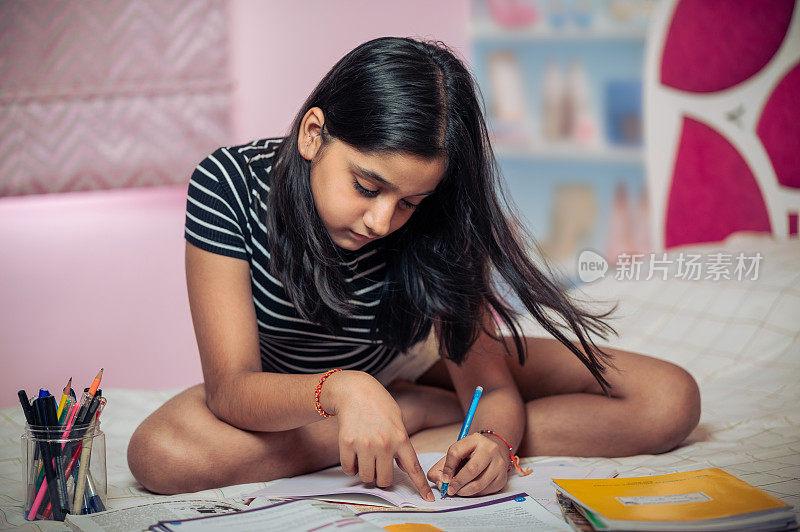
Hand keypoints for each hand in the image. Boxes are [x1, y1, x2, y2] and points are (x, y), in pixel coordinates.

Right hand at [323, 371, 434, 501]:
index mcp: (401, 438)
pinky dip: (351, 467)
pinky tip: (354, 454)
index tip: (428, 499)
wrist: (355, 391)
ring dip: (366, 472)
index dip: (421, 486)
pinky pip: (349, 469)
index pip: (414, 468)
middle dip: (381, 477)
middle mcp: (384, 444)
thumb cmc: (379, 405)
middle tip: (378, 465)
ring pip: (366, 477)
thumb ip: (402, 445)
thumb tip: (405, 468)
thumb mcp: (398, 421)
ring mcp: (365, 445)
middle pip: (384, 480)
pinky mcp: (347, 444)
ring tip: (366, 457)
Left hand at [426, 432, 508, 496]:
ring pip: (479, 483)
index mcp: (475, 439)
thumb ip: (442, 467)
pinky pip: (485, 491)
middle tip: (450, 490)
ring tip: (458, 491)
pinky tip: (470, 489)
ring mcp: (498, 464)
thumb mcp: (456, 454)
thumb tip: (440, 483)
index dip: (448, 468)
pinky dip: (474, 493)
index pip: (456, 452)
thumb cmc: (471, 454)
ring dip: (464, 491)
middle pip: (471, 469)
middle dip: (457, 482)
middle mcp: (490, 449)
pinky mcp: (502, 478)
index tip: (444, 479)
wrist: (493, 453)